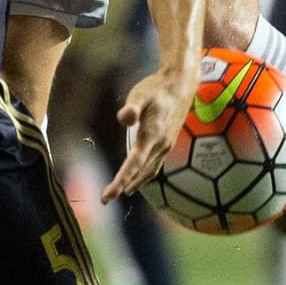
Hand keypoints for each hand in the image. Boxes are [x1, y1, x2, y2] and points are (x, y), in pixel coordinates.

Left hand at [101, 67, 195, 203]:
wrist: (181, 85)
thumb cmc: (156, 88)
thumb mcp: (140, 93)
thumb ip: (132, 107)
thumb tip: (124, 119)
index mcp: (152, 134)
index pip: (134, 163)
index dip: (121, 179)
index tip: (109, 194)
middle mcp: (160, 144)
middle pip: (140, 171)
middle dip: (123, 185)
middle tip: (105, 199)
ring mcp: (166, 145)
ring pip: (149, 171)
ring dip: (134, 183)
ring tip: (119, 193)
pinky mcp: (167, 143)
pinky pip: (155, 166)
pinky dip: (144, 176)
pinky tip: (137, 179)